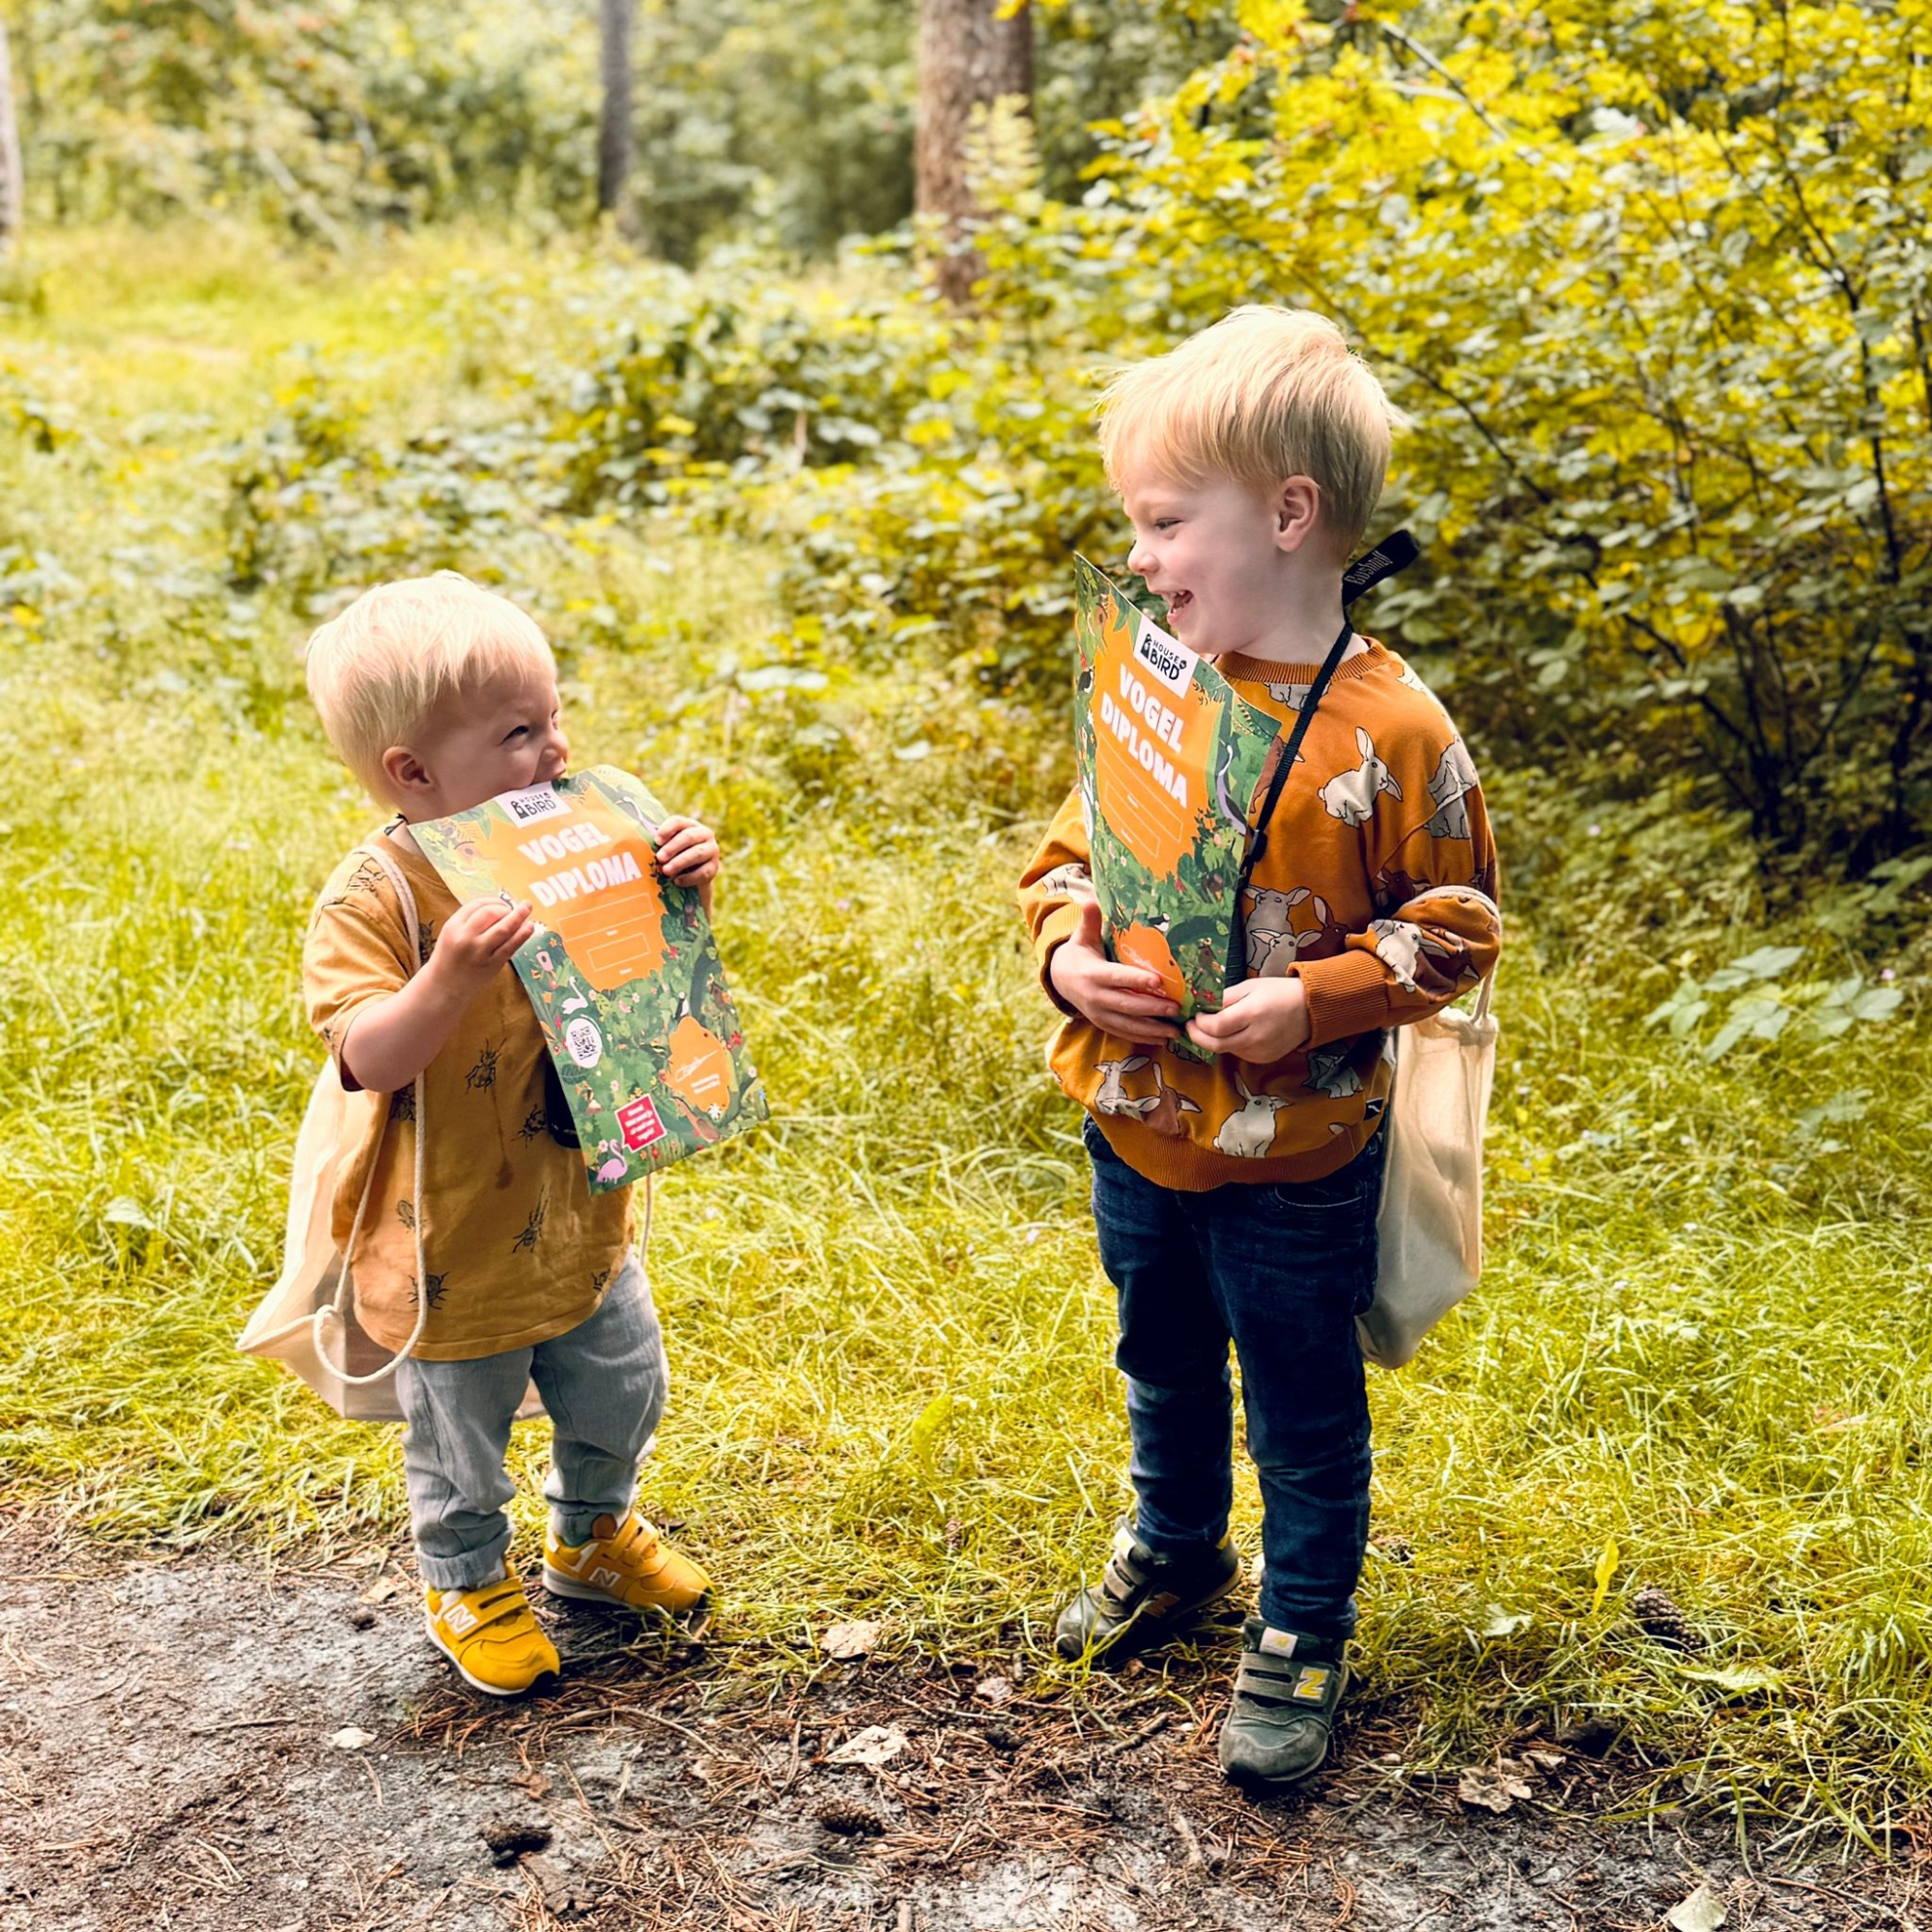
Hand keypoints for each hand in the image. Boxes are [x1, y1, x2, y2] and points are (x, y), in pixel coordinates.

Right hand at [426, 894, 534, 993]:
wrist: (443, 987)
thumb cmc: (449, 958)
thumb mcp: (451, 934)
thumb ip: (470, 921)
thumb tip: (499, 907)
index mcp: (452, 926)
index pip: (476, 905)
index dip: (493, 900)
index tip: (503, 902)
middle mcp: (465, 937)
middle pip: (490, 913)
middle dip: (506, 907)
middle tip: (515, 908)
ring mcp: (479, 952)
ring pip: (503, 928)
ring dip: (519, 916)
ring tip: (528, 908)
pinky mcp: (492, 965)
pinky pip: (510, 946)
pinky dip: (522, 934)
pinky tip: (529, 927)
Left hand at [655, 814, 720, 886]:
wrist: (693, 876)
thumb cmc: (674, 857)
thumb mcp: (667, 848)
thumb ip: (660, 846)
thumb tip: (644, 851)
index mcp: (689, 825)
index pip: (678, 822)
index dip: (667, 830)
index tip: (656, 841)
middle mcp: (704, 834)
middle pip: (688, 837)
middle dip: (672, 847)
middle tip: (659, 858)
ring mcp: (711, 850)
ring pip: (697, 853)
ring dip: (680, 862)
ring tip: (666, 871)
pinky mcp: (714, 868)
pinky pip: (702, 872)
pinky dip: (689, 878)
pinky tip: (677, 881)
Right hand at [1048, 900, 1181, 1044]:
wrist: (1059, 980)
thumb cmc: (1079, 954)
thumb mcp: (1082, 937)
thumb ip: (1089, 921)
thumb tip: (1090, 900)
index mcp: (1092, 974)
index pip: (1117, 977)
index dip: (1136, 980)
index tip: (1157, 980)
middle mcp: (1095, 997)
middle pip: (1127, 1005)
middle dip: (1152, 1008)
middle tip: (1176, 1008)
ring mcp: (1098, 1014)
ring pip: (1127, 1024)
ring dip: (1152, 1029)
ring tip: (1175, 1030)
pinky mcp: (1103, 1024)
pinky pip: (1124, 1033)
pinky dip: (1144, 1037)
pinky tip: (1163, 1038)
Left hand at [1186, 975, 1309, 1060]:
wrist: (1310, 1009)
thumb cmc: (1279, 992)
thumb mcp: (1250, 986)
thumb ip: (1225, 997)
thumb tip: (1203, 1006)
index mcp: (1252, 1014)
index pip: (1216, 1027)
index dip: (1200, 1023)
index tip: (1196, 1015)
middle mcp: (1256, 1037)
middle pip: (1216, 1045)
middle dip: (1198, 1036)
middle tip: (1191, 1027)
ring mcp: (1261, 1051)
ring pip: (1226, 1050)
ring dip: (1214, 1040)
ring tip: (1212, 1027)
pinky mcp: (1264, 1059)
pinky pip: (1239, 1054)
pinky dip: (1230, 1044)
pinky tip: (1232, 1033)